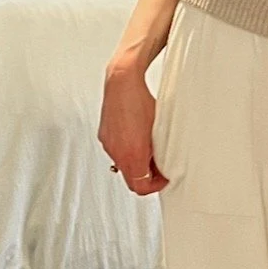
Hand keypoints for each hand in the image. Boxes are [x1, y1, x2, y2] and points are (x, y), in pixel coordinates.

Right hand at [97, 69, 168, 194]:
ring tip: (149, 150)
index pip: (140, 187)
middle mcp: (117, 152)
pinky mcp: (104, 135)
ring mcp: (108, 144)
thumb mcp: (160, 131)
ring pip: (123, 165)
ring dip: (136, 164)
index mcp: (132, 154)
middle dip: (146, 177)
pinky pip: (116, 152)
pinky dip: (127, 152)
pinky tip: (136, 139)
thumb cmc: (141, 100)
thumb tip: (163, 165)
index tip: (164, 178)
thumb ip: (159, 153)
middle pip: (131, 179)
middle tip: (159, 168)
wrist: (122, 81)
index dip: (155, 186)